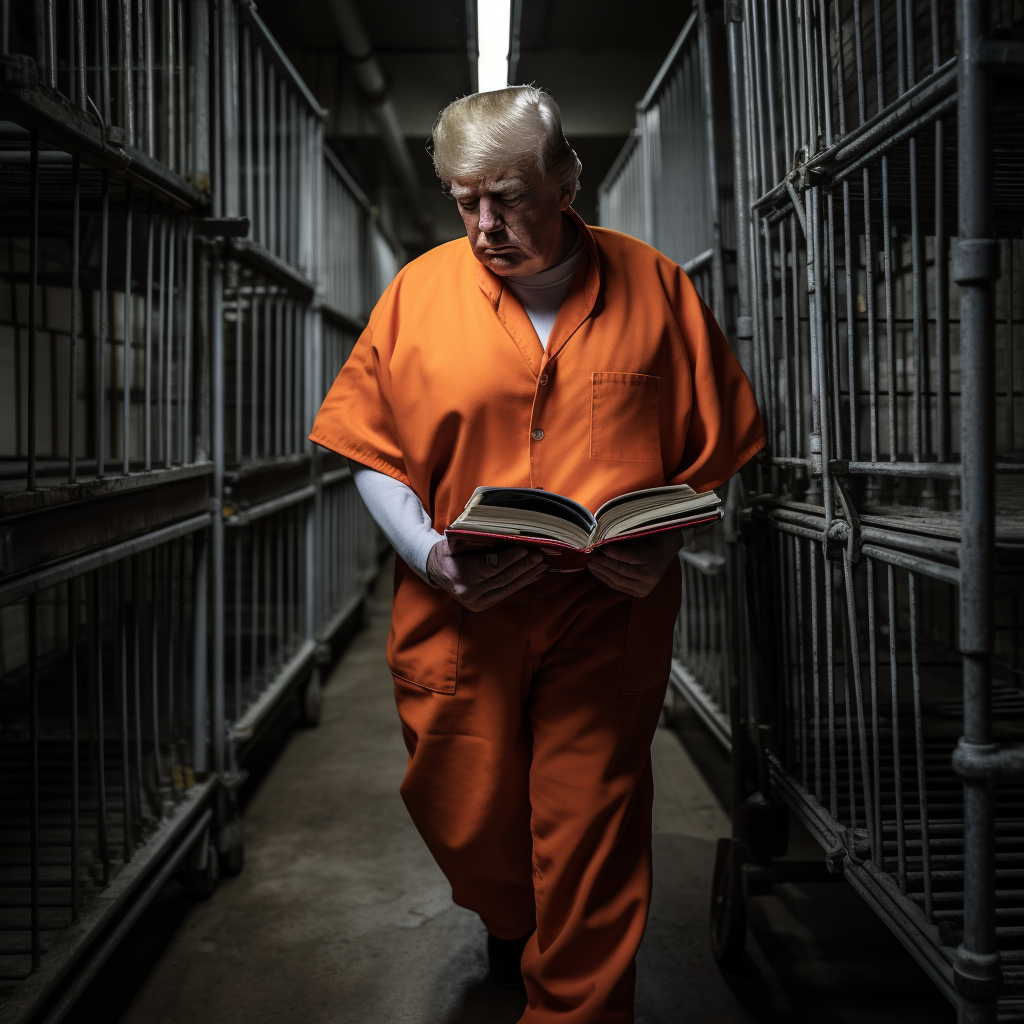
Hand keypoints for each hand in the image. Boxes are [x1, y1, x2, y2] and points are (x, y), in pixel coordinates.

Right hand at [426, 539, 547, 610]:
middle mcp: (469, 592)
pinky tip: (534, 575)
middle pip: (502, 578)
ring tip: (542, 564)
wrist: (437, 571)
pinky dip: (521, 583)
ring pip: (507, 587)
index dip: (510, 558)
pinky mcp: (483, 605)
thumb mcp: (457, 542)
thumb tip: (507, 536)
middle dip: (524, 566)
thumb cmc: (448, 551)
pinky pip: (506, 593)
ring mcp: (477, 602)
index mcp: (461, 575)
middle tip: (540, 555)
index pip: (490, 567)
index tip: (525, 549)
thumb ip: (478, 541)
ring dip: (527, 575)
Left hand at [586, 529, 683, 597]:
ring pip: (617, 580)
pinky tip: (595, 570)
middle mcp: (651, 576)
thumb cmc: (650, 534)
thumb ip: (624, 535)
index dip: (612, 552)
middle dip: (602, 562)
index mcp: (654, 558)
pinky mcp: (640, 593)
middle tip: (588, 553)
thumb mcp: (641, 530)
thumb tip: (601, 540)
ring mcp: (646, 587)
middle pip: (621, 569)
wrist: (665, 548)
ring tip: (589, 561)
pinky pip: (618, 586)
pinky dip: (604, 578)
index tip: (598, 546)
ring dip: (600, 571)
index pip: (630, 556)